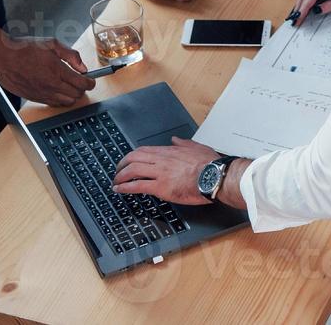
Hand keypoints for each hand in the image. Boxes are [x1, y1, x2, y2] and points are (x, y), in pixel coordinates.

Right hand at [0, 27, 94, 106]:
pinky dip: (59, 99)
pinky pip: (52, 104)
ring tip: (68, 85)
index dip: (91, 82)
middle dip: (82, 88)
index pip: (82, 83)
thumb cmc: (24, 48)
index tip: (91, 80)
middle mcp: (50, 85)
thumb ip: (71, 55)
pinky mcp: (33, 98)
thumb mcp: (52, 43)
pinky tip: (57, 90)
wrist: (2, 56)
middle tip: (80, 81)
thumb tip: (83, 67)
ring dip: (71, 95)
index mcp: (57, 70)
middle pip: (76, 95)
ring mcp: (41, 93)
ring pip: (66, 102)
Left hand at [113, 136, 249, 208]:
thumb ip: (183, 143)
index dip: (132, 156)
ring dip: (120, 177)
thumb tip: (175, 139)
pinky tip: (120, 190)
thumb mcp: (197, 147)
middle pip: (133, 158)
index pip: (144, 150)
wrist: (214, 176)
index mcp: (169, 151)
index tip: (128, 161)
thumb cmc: (209, 164)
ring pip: (132, 170)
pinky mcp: (160, 187)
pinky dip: (125, 188)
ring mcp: (160, 173)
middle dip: (121, 165)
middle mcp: (162, 160)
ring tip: (115, 182)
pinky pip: (137, 186)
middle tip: (117, 172)